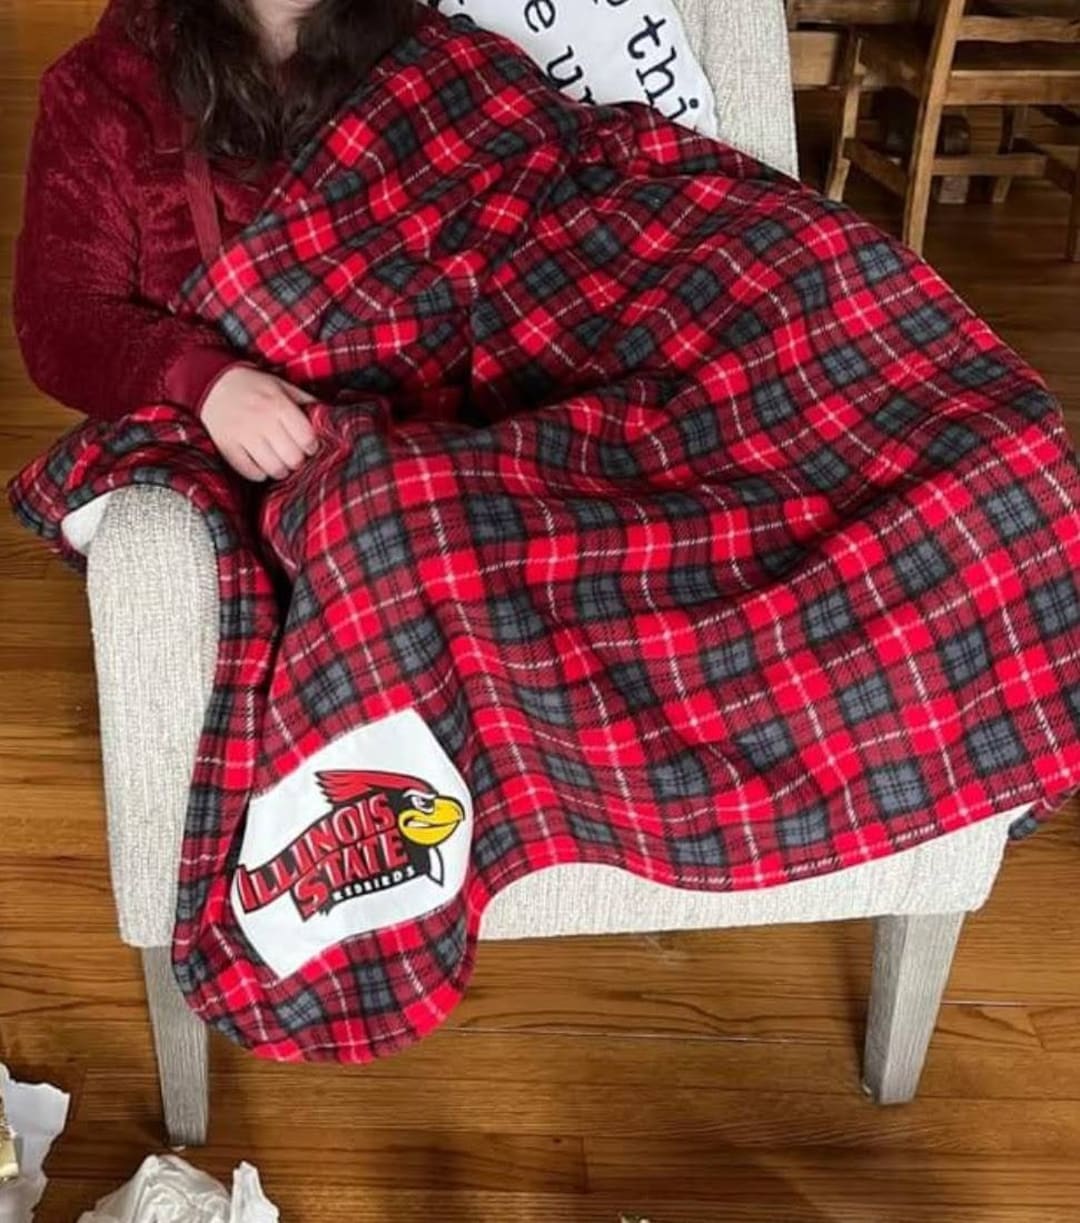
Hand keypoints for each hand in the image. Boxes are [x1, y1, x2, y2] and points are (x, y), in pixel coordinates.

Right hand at [200, 366, 318, 481]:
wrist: (212, 383)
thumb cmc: (254, 386)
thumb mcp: (282, 385)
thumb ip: (305, 401)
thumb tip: (330, 416)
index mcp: (278, 404)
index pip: (306, 439)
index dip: (311, 446)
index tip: (308, 445)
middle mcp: (261, 420)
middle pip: (293, 458)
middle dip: (297, 460)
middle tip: (294, 456)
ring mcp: (242, 435)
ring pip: (274, 469)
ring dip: (281, 470)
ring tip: (280, 462)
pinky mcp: (227, 447)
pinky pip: (251, 473)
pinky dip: (260, 473)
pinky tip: (261, 464)